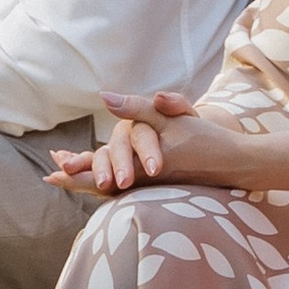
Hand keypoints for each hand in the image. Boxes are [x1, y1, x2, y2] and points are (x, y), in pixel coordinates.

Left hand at [45, 85, 254, 191]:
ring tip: (68, 178)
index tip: (53, 170)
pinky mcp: (162, 189)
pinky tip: (104, 181)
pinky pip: (129, 190)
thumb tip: (104, 98)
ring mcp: (153, 189)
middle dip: (77, 180)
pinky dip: (111, 185)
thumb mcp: (172, 118)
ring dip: (90, 183)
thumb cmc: (205, 139)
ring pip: (114, 189)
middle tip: (51, 178)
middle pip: (102, 185)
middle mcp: (144, 182)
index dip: (77, 169)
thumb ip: (138, 108)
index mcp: (141, 166)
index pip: (101, 169)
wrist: (236, 163)